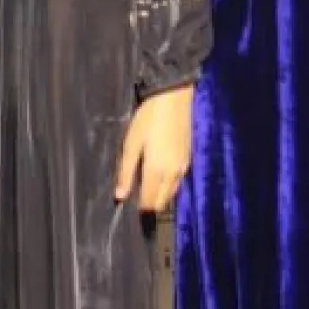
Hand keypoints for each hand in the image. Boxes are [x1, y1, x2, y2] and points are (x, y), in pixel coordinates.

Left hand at [114, 86, 192, 213]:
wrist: (173, 98)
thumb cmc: (148, 119)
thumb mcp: (131, 144)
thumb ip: (125, 172)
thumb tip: (120, 196)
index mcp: (156, 172)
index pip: (149, 202)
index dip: (139, 208)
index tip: (129, 209)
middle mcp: (173, 174)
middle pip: (162, 201)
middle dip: (150, 204)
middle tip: (137, 200)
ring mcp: (183, 166)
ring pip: (172, 192)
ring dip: (160, 195)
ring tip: (147, 189)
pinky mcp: (188, 158)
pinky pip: (178, 181)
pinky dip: (169, 185)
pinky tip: (160, 177)